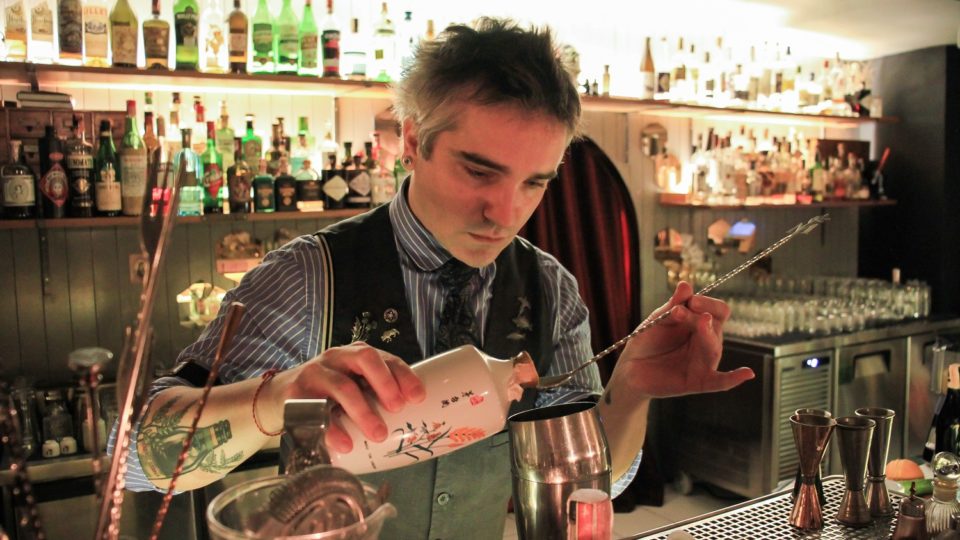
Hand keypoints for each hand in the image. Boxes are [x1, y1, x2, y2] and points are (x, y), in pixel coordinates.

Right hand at [267, 342, 425, 452]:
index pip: (385, 358)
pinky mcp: (295, 394)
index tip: (418, 397)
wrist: (279, 396)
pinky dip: (332, 430)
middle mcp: (337, 358)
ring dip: (363, 411)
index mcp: (356, 355)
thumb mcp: (353, 386)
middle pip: (364, 359)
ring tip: (378, 434)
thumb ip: (375, 395)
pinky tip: (345, 444)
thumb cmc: (327, 393)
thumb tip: (414, 420)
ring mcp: (315, 373)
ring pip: (342, 386)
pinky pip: (316, 411)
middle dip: (384, 383)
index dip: (403, 375)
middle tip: (397, 408)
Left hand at [611, 281, 753, 399]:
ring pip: (713, 348)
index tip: (691, 300)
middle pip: (716, 326)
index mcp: (701, 323)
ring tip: (701, 323)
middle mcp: (707, 342)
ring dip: (706, 335)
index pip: (718, 311)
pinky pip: (720, 382)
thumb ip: (673, 305)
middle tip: (677, 312)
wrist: (630, 366)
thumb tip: (686, 285)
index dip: (709, 303)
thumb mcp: (659, 319)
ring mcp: (704, 362)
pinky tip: (747, 373)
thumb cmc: (648, 340)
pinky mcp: (698, 382)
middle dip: (697, 317)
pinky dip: (733, 378)